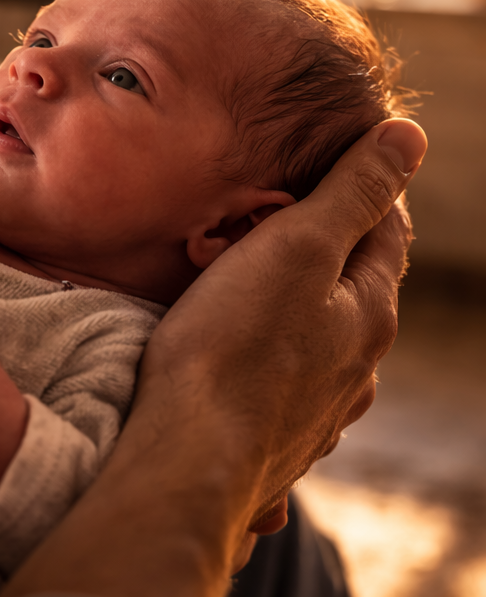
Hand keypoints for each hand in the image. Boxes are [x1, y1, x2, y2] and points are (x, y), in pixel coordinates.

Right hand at [139, 118, 424, 524]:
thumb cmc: (232, 346)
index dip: (359, 192)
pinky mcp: (275, 449)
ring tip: (252, 303)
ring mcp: (318, 415)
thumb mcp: (296, 248)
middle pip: (353, 295)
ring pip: (321, 351)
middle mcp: (357, 369)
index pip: (385, 232)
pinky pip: (281, 397)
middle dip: (321, 260)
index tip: (321, 168)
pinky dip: (269, 375)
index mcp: (370, 314)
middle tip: (269, 231)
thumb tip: (409, 137)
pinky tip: (243, 377)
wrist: (187, 458)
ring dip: (298, 324)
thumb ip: (352, 193)